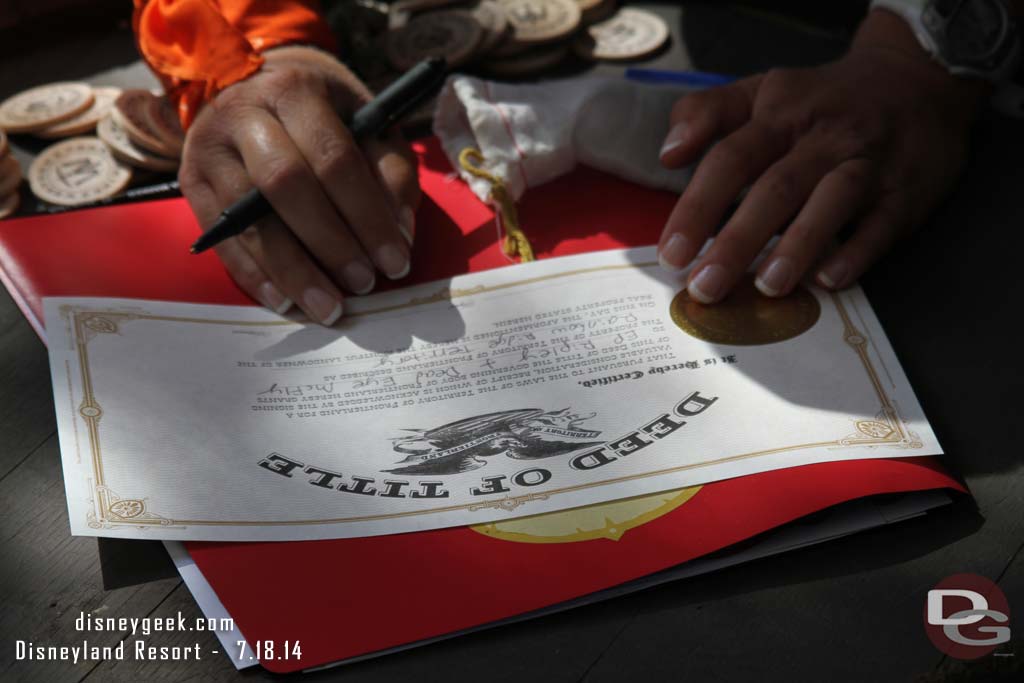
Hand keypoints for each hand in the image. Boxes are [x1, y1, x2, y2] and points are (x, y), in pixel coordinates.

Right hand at [178, 46, 418, 324]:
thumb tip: (400, 234)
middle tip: (363, 284)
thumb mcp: (367, 122)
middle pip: (285, 187)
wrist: (250, 84)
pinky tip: (286, 302)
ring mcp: (209, 150)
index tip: (395, 261)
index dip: (367, 216)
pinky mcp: (191, 182)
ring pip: (248, 219)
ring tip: (327, 308)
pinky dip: (256, 276)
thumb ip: (391, 172)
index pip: (334, 159)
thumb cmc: (323, 112)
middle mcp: (243, 115)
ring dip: (293, 272)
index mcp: (294, 91)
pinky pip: (222, 239)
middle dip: (330, 244)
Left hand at [657, 9, 985, 302]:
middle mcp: (823, 139)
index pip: (730, 160)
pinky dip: (857, 252)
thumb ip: (706, 112)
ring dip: (798, 246)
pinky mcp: (905, 192)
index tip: (672, 253)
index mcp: (779, 116)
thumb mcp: (762, 90)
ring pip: (831, 203)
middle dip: (737, 241)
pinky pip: (882, 224)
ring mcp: (867, 164)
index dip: (698, 207)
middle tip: (705, 287)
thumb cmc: (821, 100)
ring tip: (767, 286)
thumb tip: (668, 154)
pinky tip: (830, 280)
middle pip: (775, 189)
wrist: (917, 79)